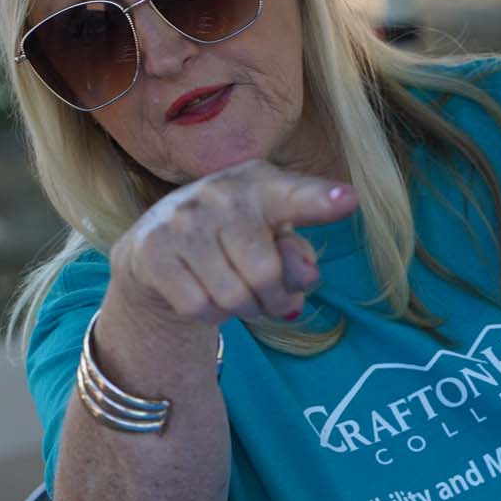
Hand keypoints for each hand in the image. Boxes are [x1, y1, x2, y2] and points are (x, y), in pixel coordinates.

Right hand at [110, 159, 356, 326]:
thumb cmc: (234, 242)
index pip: (294, 196)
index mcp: (260, 185)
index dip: (321, 201)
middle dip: (274, 300)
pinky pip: (199, 308)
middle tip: (268, 297)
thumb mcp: (273, 243)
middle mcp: (218, 194)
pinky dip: (211, 315)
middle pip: (266, 274)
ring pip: (232, 297)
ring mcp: (180, 220)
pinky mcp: (152, 251)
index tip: (348, 200)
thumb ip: (298, 258)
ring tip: (236, 293)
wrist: (157, 248)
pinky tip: (205, 293)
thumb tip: (307, 275)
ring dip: (242, 310)